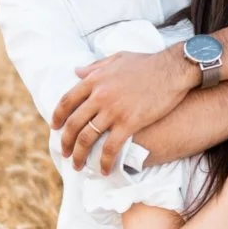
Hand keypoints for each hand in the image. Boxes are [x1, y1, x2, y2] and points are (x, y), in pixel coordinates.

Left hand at [51, 47, 194, 174]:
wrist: (173, 69)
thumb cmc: (147, 63)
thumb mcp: (117, 58)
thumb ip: (95, 66)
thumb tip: (76, 71)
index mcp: (95, 80)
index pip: (67, 101)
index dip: (58, 116)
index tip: (55, 127)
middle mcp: (100, 95)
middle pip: (74, 123)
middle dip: (66, 142)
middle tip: (65, 153)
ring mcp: (113, 110)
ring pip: (88, 138)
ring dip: (80, 155)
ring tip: (78, 166)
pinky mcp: (129, 123)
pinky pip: (111, 147)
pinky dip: (105, 161)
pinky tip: (104, 170)